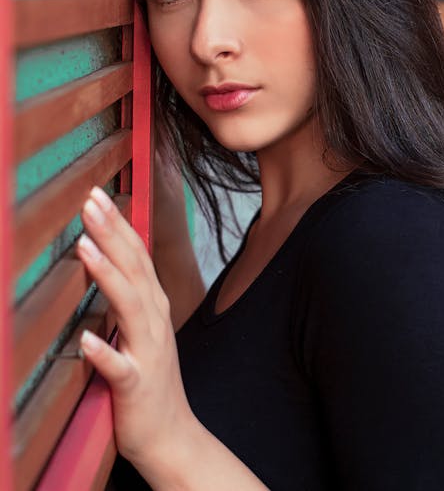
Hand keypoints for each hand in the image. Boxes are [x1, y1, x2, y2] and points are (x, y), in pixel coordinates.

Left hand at [77, 186, 194, 470]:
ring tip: (84, 247)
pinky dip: (105, 353)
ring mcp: (149, 351)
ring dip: (108, 275)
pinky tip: (87, 341)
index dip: (118, 224)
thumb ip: (129, 294)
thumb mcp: (143, 327)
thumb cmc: (151, 378)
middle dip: (112, 233)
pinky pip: (120, 368)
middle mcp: (154, 321)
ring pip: (129, 307)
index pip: (136, 255)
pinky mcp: (137, 385)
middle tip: (91, 200)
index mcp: (153, 305)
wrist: (172, 434)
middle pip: (134, 269)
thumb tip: (107, 258)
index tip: (97, 196)